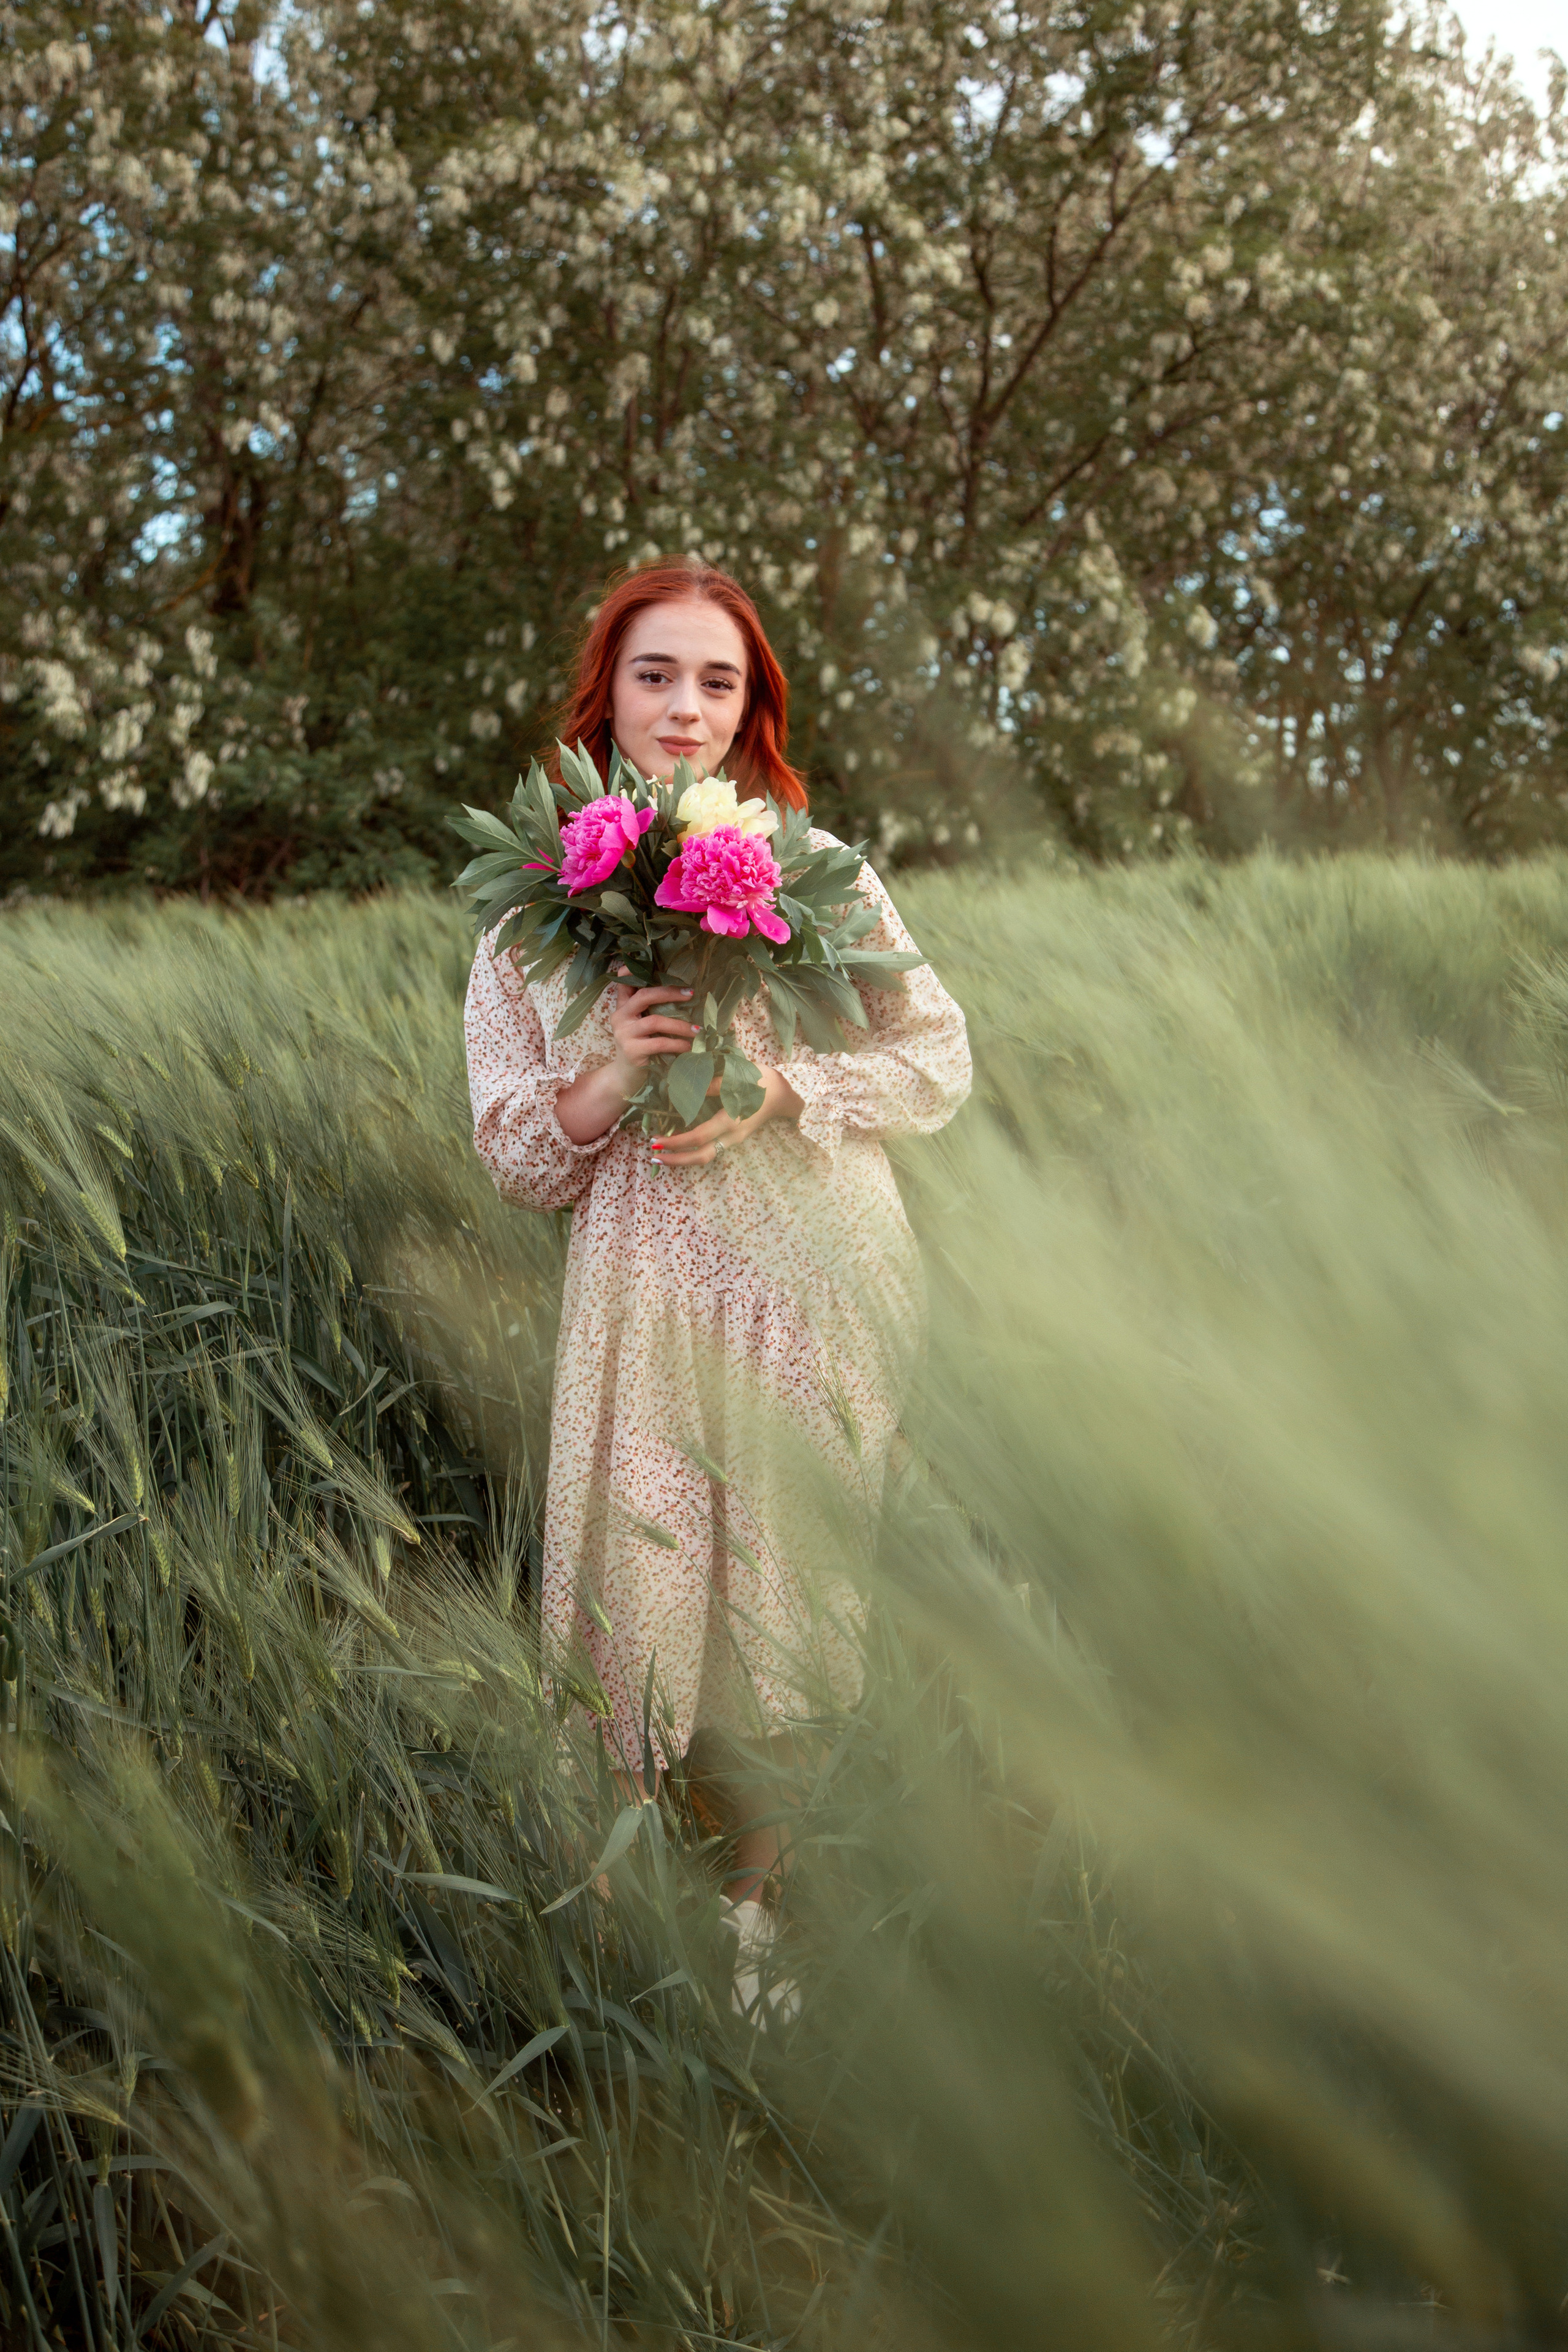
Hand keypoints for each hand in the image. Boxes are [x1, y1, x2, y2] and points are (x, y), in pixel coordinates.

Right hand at [606, 979, 697, 1099]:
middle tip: (691, 994)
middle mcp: (619, 1017)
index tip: (651, 962)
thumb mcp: (640, 1026)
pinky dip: (677, 1044)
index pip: (623, 983)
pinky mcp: (631, 1051)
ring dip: (680, 1025)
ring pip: (655, 1021)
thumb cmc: (639, 1048)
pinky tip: (689, 1046)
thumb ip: (650, 1010)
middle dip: (669, 992)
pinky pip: (659, 1043)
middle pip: (644, 995)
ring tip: (697, 1030)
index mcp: (622, 1007)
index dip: (632, 970)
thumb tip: (684, 994)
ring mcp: (624, 1034)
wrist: (625, 1077)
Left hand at [652, 1067, 803, 1168]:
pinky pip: (711, 1150)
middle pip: (701, 1157)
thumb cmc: (760, 1082)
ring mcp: (734, 1140)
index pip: (698, 1137)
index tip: (656, 1141)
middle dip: (676, 1160)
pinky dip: (693, 1151)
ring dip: (683, 1158)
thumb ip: (711, 1083)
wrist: (783, 1094)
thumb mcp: (736, 1076)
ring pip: (706, 1156)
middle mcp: (732, 1136)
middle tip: (653, 1157)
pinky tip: (680, 1145)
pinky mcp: (734, 1138)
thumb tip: (684, 1088)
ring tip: (662, 1154)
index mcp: (730, 1121)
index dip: (676, 1142)